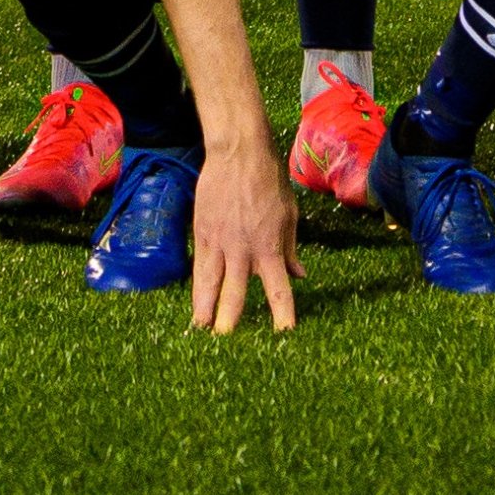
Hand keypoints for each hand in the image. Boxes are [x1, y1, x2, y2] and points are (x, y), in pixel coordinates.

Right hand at [189, 141, 301, 332]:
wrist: (238, 153)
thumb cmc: (270, 180)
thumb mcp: (289, 214)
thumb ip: (291, 248)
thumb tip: (299, 274)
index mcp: (270, 246)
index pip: (278, 288)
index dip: (282, 313)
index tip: (284, 334)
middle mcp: (244, 249)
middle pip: (237, 292)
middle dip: (232, 318)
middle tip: (228, 340)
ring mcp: (220, 242)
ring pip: (211, 283)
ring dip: (206, 308)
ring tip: (201, 329)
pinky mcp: (203, 233)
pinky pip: (200, 265)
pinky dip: (197, 285)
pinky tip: (195, 300)